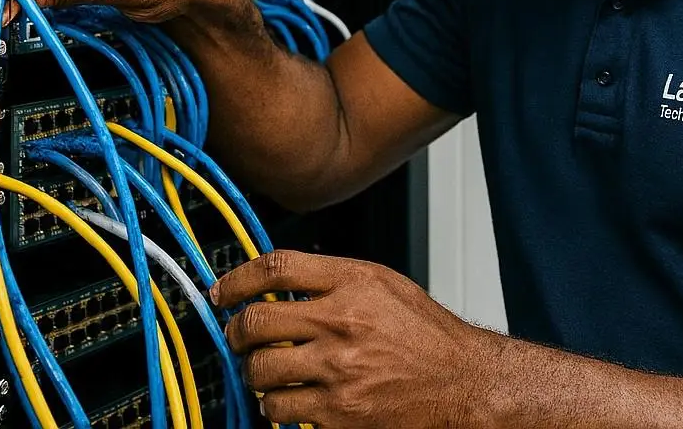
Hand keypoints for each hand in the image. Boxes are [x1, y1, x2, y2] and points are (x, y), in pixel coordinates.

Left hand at [214, 250, 496, 427]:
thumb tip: (282, 282)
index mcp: (354, 282)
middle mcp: (341, 322)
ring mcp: (336, 370)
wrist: (460, 382)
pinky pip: (278, 410)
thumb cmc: (426, 334)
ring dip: (255, 372)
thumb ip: (335, 279)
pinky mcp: (335, 413)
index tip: (222, 291)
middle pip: (257, 321)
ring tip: (268, 370)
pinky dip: (275, 406)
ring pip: (260, 371)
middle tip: (236, 336)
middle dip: (235, 331)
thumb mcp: (384, 285)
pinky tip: (289, 398)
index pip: (278, 268)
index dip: (239, 278)